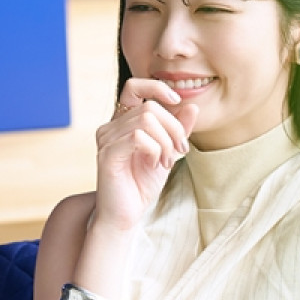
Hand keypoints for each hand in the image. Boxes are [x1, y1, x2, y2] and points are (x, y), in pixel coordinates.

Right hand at [92, 79, 197, 231]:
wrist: (125, 214)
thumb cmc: (141, 184)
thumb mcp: (167, 152)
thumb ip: (178, 130)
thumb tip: (192, 106)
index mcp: (123, 122)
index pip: (134, 86)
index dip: (156, 87)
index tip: (176, 102)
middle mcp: (111, 126)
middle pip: (150, 106)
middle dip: (173, 128)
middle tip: (180, 150)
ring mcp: (106, 139)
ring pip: (146, 120)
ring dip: (166, 142)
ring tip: (167, 162)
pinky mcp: (107, 154)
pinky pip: (138, 137)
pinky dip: (154, 149)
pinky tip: (155, 164)